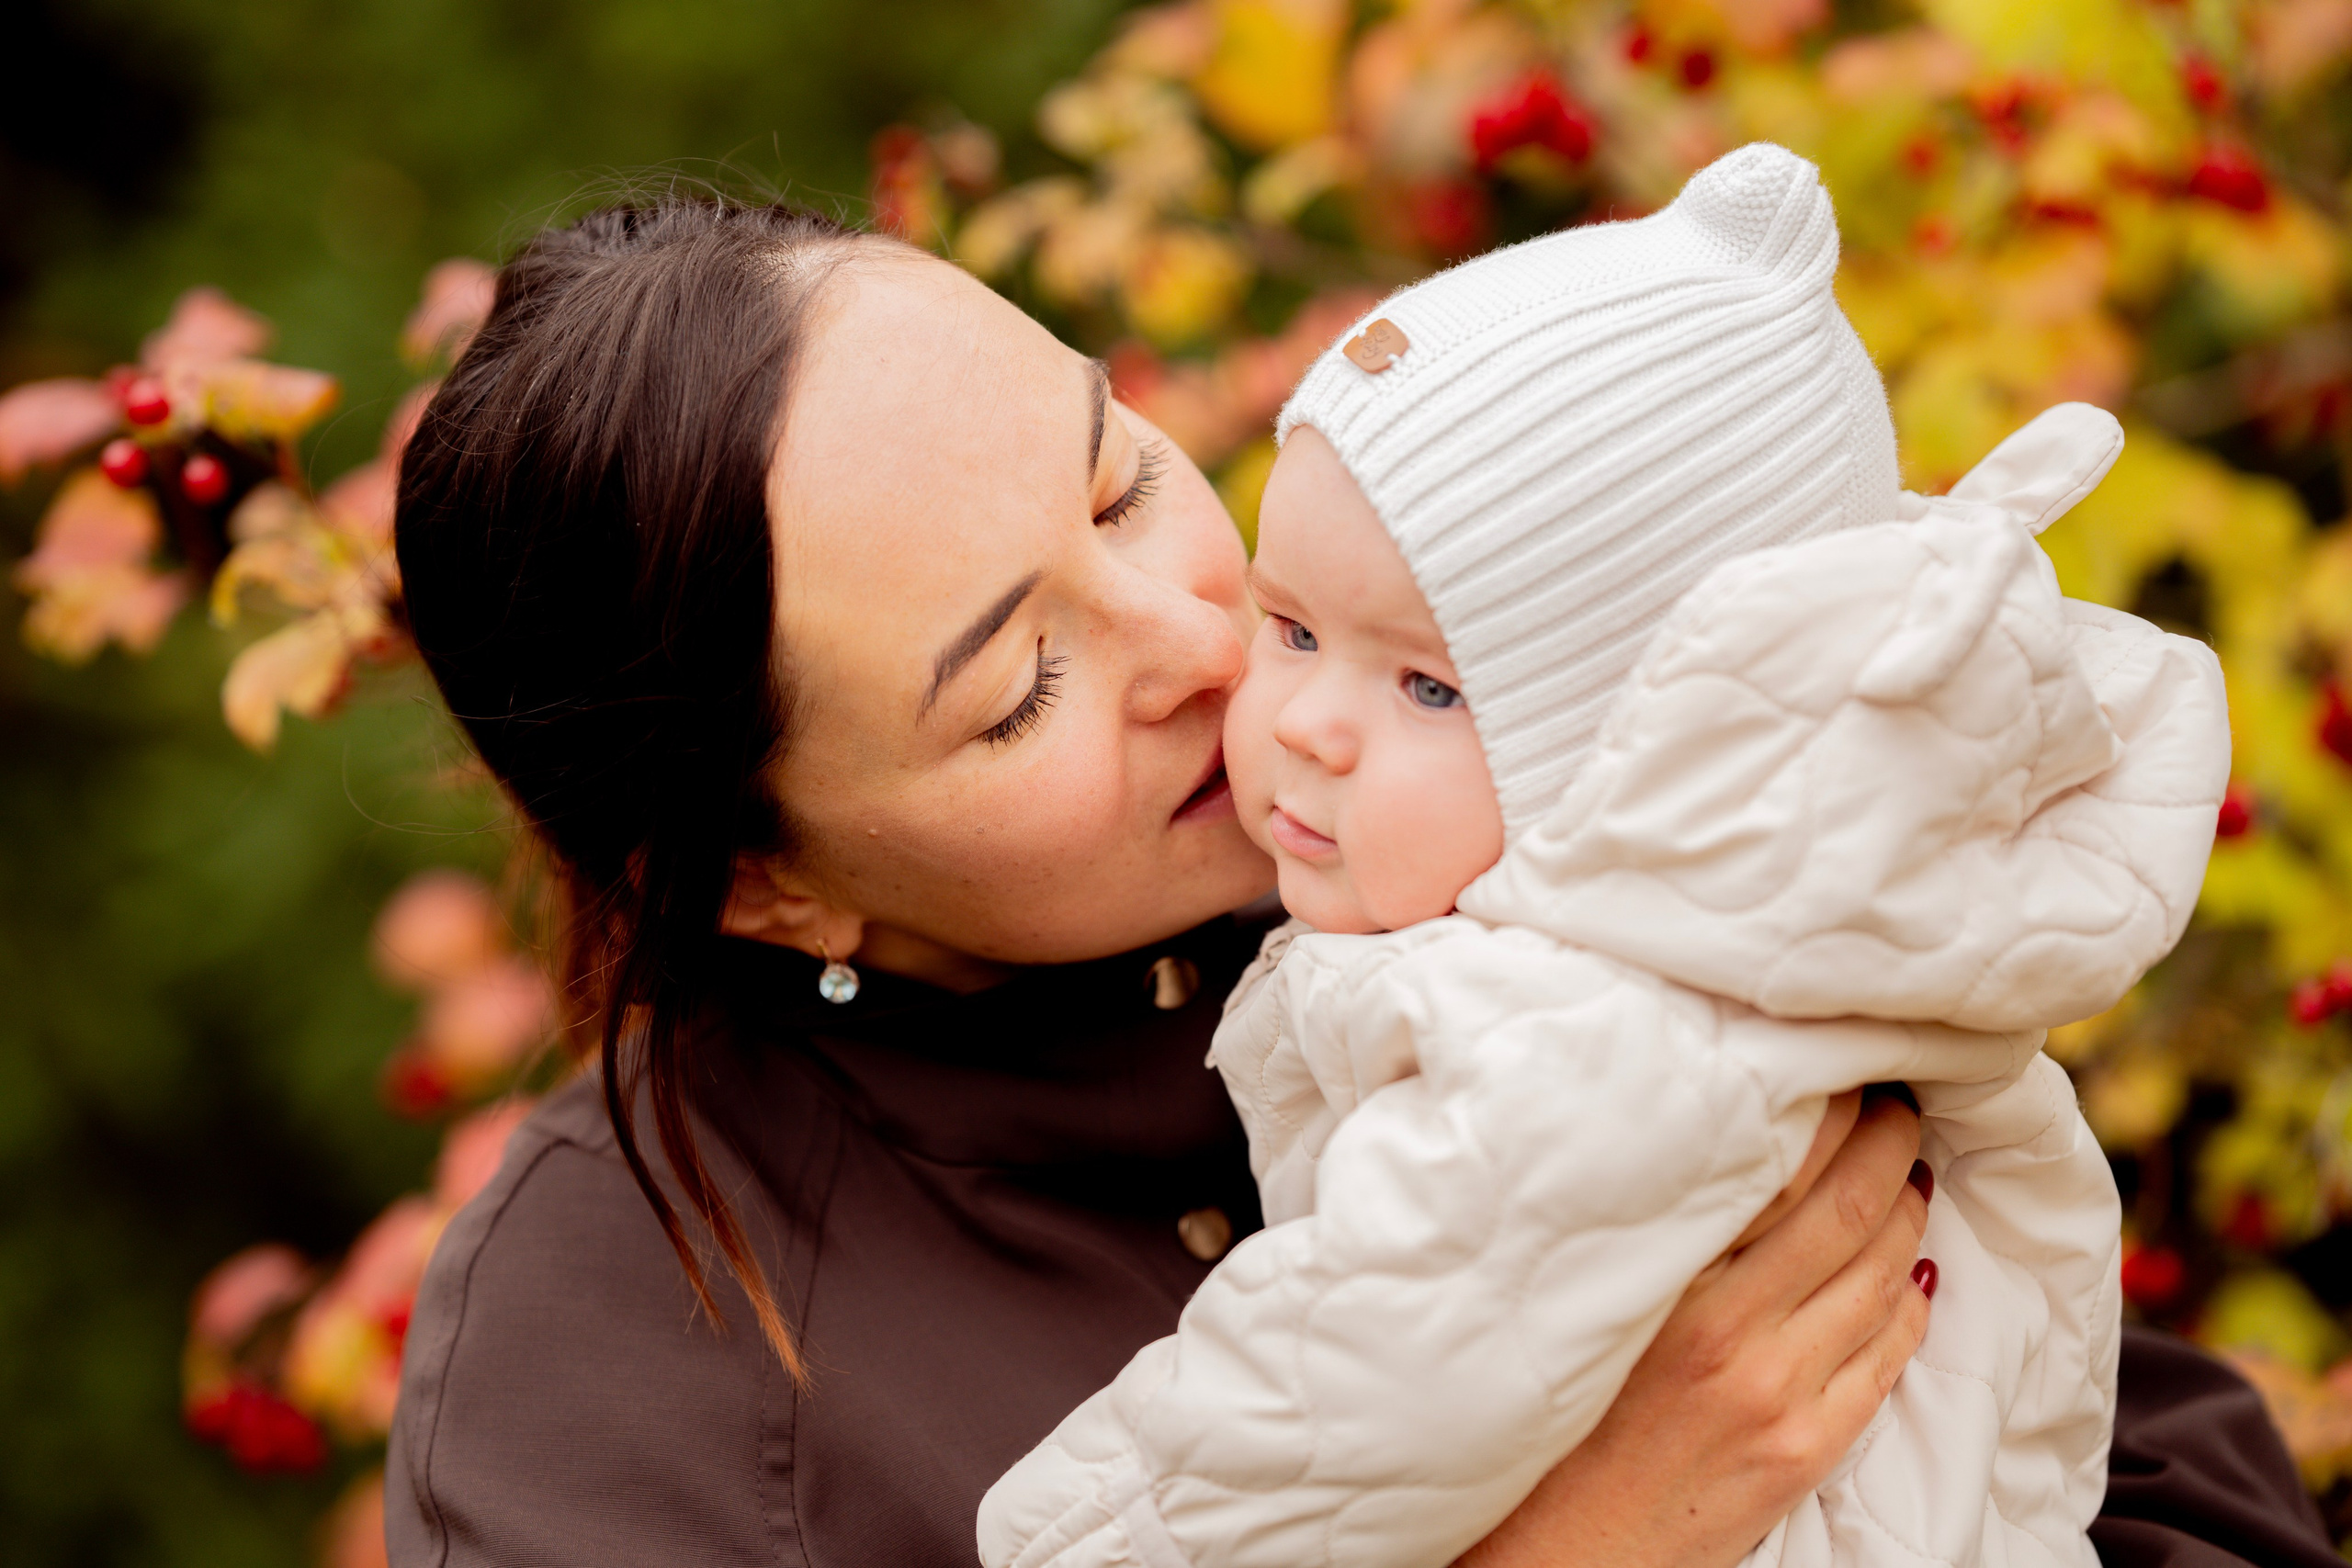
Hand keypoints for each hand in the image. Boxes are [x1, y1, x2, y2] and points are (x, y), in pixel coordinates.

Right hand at [1459, 1088, 1933, 1567]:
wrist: (1563, 1548)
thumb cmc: (1556, 1414)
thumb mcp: (1590, 1298)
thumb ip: (1653, 1229)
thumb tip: (1722, 1144)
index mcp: (1663, 1278)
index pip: (1773, 1164)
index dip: (1824, 1107)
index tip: (1837, 1068)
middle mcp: (1725, 1328)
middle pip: (1845, 1205)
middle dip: (1888, 1139)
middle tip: (1898, 1100)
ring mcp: (1776, 1390)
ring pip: (1879, 1271)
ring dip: (1908, 1207)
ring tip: (1910, 1168)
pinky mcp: (1807, 1446)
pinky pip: (1886, 1353)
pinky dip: (1910, 1298)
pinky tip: (1914, 1268)